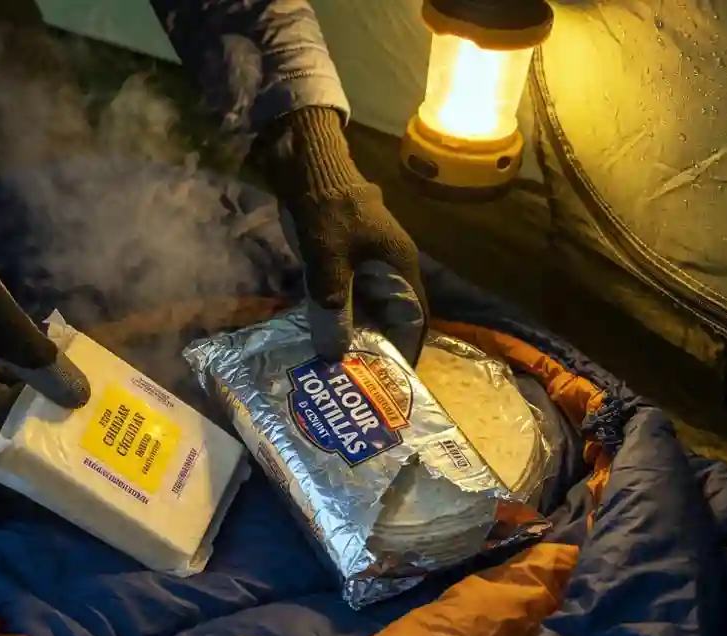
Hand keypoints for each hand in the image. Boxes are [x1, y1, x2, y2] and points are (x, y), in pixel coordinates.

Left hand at [259, 107, 428, 363]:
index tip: (395, 377)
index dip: (408, 348)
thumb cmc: (327, 210)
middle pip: (392, 315)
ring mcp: (369, 260)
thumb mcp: (328, 261)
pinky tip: (322, 332)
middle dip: (377, 345)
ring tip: (339, 362)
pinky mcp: (347, 256)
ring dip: (355, 330)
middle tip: (359, 377)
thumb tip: (335, 353)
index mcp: (400, 266)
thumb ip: (333, 306)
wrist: (309, 167)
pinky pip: (349, 293)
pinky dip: (339, 312)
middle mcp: (391, 266)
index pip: (417, 317)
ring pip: (369, 305)